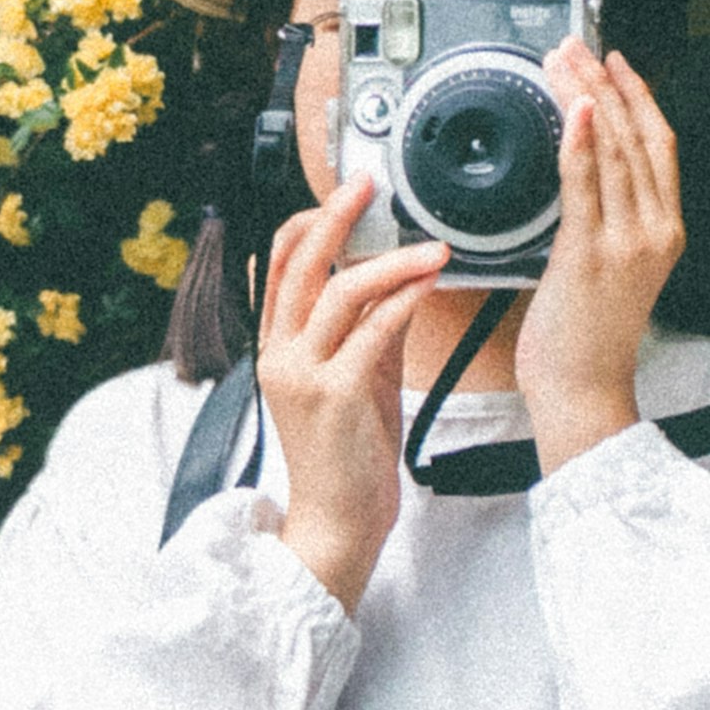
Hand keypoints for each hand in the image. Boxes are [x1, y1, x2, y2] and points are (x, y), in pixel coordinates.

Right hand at [253, 161, 449, 613]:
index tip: (348, 196)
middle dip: (336, 216)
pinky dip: (404, 299)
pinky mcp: (336, 395)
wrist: (339, 525)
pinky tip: (430, 281)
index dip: (310, 223)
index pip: (278, 265)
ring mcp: (303, 374)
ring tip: (432, 245)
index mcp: (277, 348)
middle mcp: (280, 355)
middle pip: (298, 264)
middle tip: (370, 184)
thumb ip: (370, 332)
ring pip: (340, 292)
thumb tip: (400, 283)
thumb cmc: (349, 458)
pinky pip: (373, 331)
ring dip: (390, 260)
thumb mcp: (357, 382)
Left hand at [515, 45, 684, 478]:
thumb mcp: (613, 267)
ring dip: (585, 97)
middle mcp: (657, 231)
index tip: (614, 61)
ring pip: (613, 150)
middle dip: (605, 83)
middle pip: (638, 137)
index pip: (660, 145)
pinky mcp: (592, 254)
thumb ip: (607, 218)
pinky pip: (587, 185)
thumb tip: (581, 165)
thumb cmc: (586, 334)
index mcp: (666, 231)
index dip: (639, 96)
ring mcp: (628, 242)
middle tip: (576, 46)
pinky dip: (582, 140)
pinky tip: (576, 109)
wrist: (583, 389)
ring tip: (562, 62)